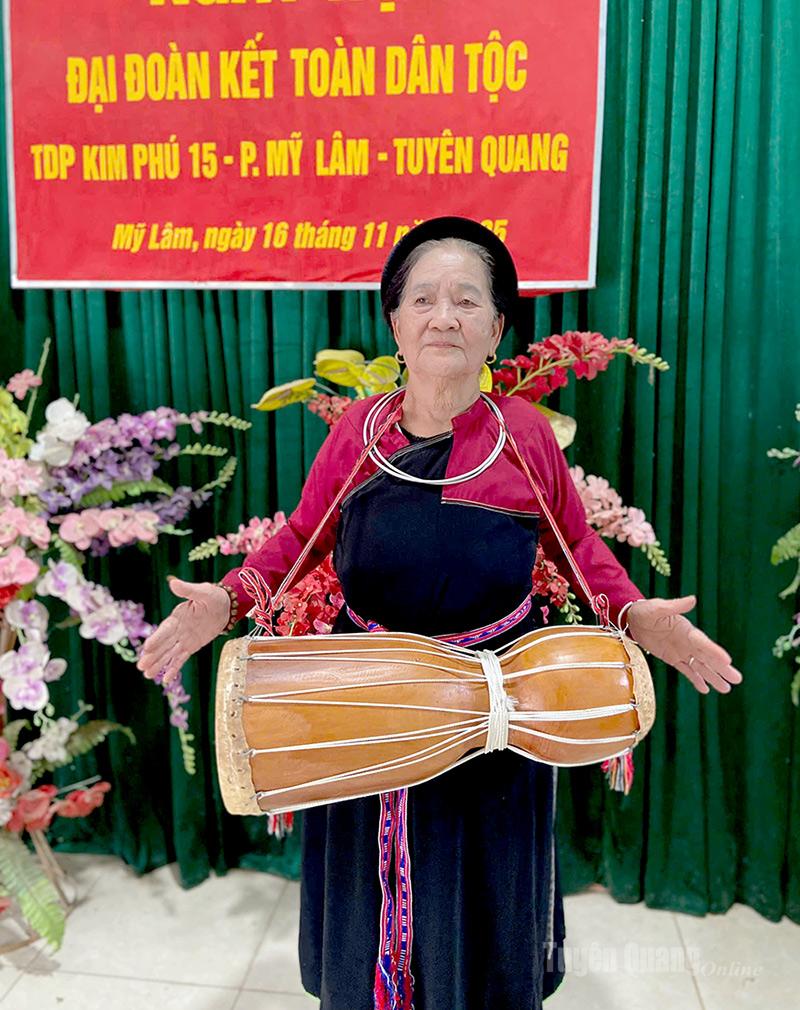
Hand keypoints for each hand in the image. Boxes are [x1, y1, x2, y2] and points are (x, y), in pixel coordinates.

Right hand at [135, 577, 230, 686]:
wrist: (226, 606)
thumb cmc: (213, 596)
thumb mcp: (202, 591)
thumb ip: (188, 589)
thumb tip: (172, 582)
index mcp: (177, 617)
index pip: (165, 630)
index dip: (156, 639)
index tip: (147, 647)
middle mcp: (177, 630)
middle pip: (163, 645)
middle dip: (152, 656)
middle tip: (141, 666)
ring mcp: (183, 639)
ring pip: (169, 654)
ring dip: (159, 664)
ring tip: (147, 675)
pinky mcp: (191, 646)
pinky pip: (182, 658)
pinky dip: (174, 668)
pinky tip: (166, 680)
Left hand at [626, 595, 742, 693]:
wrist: (632, 618)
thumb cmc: (645, 609)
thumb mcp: (658, 607)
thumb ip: (675, 606)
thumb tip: (692, 599)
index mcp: (686, 630)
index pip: (703, 643)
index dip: (715, 652)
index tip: (728, 661)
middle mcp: (687, 642)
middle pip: (707, 658)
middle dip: (722, 669)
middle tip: (737, 679)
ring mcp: (681, 651)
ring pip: (700, 667)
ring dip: (713, 677)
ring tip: (727, 689)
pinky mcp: (672, 658)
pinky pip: (686, 671)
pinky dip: (695, 680)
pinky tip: (706, 690)